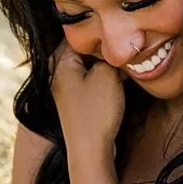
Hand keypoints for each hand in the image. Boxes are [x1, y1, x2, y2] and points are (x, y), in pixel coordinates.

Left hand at [48, 39, 125, 155]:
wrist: (90, 151)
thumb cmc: (96, 112)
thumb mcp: (107, 74)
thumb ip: (109, 54)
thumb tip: (114, 45)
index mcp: (59, 61)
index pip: (82, 33)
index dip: (103, 33)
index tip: (121, 35)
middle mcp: (57, 72)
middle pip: (85, 49)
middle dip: (105, 50)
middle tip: (125, 50)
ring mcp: (65, 87)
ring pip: (89, 64)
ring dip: (106, 65)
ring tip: (123, 67)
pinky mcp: (75, 100)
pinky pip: (90, 79)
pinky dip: (103, 78)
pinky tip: (118, 82)